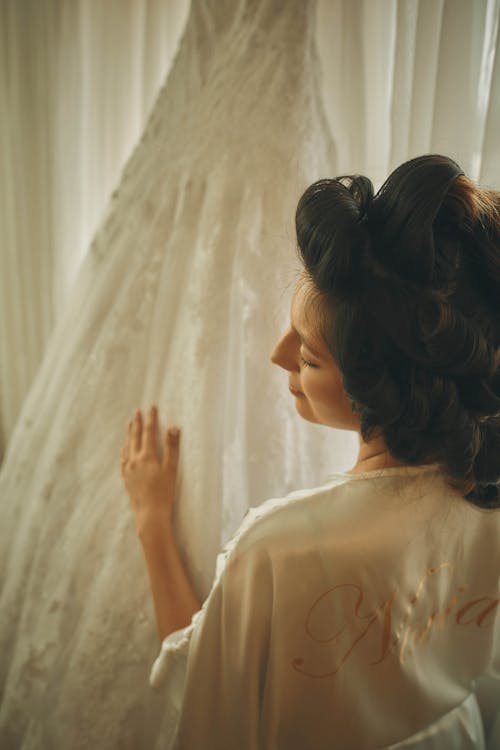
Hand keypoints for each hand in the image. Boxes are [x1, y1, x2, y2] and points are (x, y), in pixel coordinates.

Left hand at [120, 405, 179, 525]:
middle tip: (136, 411)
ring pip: (127, 446)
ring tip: (129, 424)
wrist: (150, 514)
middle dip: (136, 422)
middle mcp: (134, 460)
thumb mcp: (172, 469)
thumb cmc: (164, 492)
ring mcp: (128, 469)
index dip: (151, 419)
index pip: (149, 432)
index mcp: (147, 456)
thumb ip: (172, 447)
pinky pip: (123, 459)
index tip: (151, 407)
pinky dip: (124, 449)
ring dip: (129, 433)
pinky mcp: (126, 478)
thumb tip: (173, 427)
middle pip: (134, 436)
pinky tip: (124, 448)